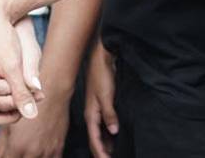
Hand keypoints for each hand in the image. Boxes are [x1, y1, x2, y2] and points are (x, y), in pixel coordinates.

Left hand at [0, 91, 68, 157]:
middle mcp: (34, 151)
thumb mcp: (8, 122)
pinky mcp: (58, 148)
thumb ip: (0, 143)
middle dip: (12, 157)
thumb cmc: (25, 104)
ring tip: (20, 153)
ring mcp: (47, 151)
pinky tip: (34, 154)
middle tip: (8, 153)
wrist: (51, 93)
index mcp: (19, 145)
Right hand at [84, 41, 117, 157]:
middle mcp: (91, 114)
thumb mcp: (106, 95)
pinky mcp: (101, 104)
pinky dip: (107, 134)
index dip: (101, 153)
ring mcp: (95, 109)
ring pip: (99, 133)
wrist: (100, 57)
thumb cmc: (101, 74)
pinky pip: (102, 125)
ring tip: (113, 153)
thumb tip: (114, 131)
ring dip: (105, 144)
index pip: (94, 139)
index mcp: (90, 114)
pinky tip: (113, 137)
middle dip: (101, 152)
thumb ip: (109, 114)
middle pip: (95, 139)